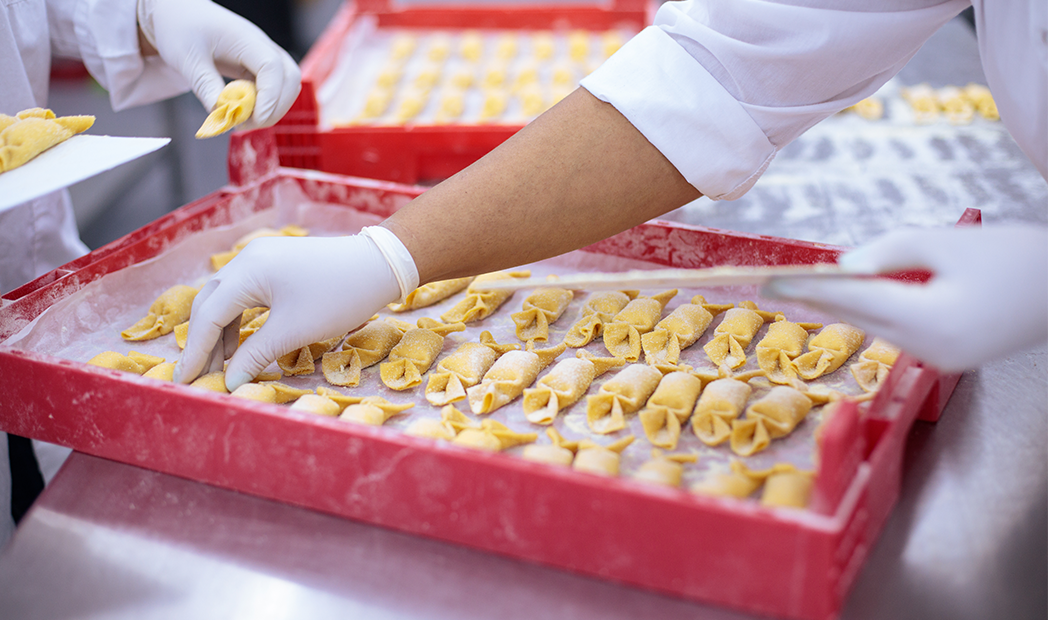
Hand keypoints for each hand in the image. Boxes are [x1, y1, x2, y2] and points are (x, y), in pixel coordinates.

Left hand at [137, 0, 300, 127]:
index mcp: (244, 37)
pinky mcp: (258, 66)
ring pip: (287, 85)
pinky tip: (245, 113)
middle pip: (289, 78)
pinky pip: (275, 88)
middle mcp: (261, 45)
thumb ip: (206, 86)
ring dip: (274, 109)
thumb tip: (222, 116)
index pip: (271, 67)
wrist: (177, 15)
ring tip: (244, 121)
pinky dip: (266, 105)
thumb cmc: (180, 28)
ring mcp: (263, 55)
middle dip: (276, 108)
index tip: (255, 119)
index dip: (269, 97)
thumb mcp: (187, 58)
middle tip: (247, 125)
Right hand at [175, 229, 416, 389]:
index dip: (194, 351)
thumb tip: (229, 382)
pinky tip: (242, 346)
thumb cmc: (339, 296)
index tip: (182, 380)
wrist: (380, 265)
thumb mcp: (295, 332)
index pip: (208, 316)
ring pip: (227, 300)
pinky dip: (240, 321)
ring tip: (221, 368)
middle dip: (202, 343)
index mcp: (247, 271)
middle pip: (211, 304)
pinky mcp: (277, 264)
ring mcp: (262, 259)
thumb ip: (255, 356)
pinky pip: (246, 294)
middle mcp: (247, 259)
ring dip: (221, 334)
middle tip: (197, 378)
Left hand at [762, 225, 1047, 371]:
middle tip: (772, 283)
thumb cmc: (1017, 258)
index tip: (770, 281)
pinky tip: (852, 297)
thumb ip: (889, 252)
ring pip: (876, 327)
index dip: (809, 288)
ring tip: (802, 287)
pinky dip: (874, 313)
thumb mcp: (948, 242)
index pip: (855, 300)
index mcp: (932, 322)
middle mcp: (931, 350)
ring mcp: (941, 360)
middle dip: (818, 299)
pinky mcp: (949, 358)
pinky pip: (898, 332)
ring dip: (844, 306)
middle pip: (860, 318)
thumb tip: (843, 268)